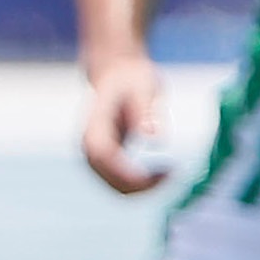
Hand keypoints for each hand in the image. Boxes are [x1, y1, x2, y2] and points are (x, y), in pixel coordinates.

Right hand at [77, 53, 170, 195]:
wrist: (117, 72)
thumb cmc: (132, 77)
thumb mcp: (143, 87)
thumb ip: (146, 111)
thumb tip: (154, 140)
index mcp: (96, 122)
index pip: (102, 155)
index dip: (125, 171)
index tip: (155, 176)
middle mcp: (89, 140)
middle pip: (105, 175)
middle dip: (137, 185)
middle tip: (170, 174)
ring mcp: (95, 151)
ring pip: (112, 183)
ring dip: (140, 187)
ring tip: (168, 173)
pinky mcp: (106, 157)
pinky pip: (118, 180)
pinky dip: (139, 183)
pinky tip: (160, 172)